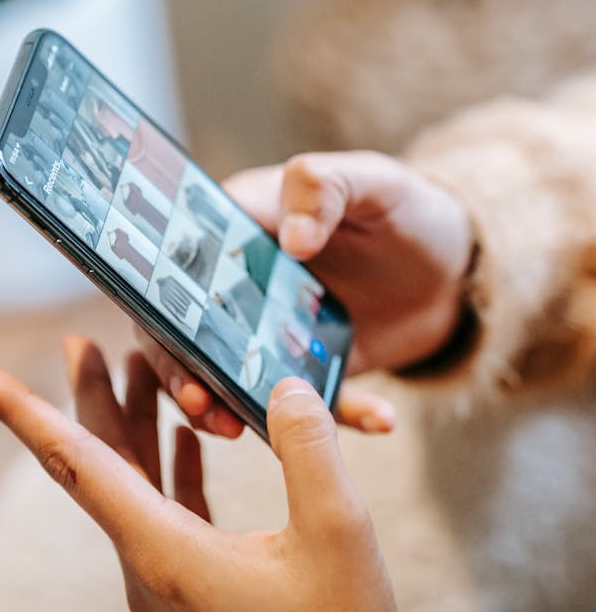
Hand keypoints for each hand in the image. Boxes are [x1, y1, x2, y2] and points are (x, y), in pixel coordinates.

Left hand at [0, 339, 405, 611]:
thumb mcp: (337, 531)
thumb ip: (307, 446)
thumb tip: (283, 386)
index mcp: (162, 551)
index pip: (75, 462)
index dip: (20, 410)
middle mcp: (146, 567)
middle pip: (98, 465)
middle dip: (87, 398)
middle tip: (80, 342)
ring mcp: (164, 583)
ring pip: (132, 487)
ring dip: (133, 427)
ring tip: (136, 369)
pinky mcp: (188, 592)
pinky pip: (162, 515)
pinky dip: (167, 469)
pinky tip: (183, 438)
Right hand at [136, 150, 472, 434]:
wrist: (455, 266)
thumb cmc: (402, 207)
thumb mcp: (371, 180)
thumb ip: (325, 187)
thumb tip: (294, 239)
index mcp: (237, 230)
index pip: (173, 267)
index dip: (157, 303)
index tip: (165, 336)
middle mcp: (242, 289)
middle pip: (186, 335)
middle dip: (181, 374)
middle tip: (200, 403)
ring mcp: (273, 338)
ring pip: (232, 381)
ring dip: (231, 408)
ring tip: (243, 430)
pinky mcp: (312, 375)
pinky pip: (312, 406)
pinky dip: (339, 418)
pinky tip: (379, 419)